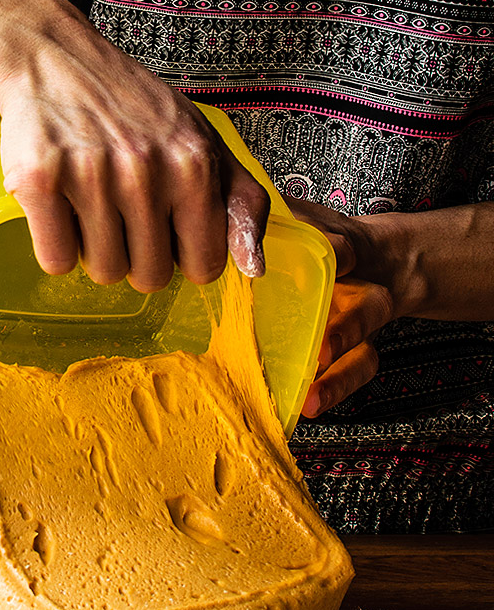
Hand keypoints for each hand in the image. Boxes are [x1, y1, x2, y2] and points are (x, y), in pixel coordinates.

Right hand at [0, 11, 269, 292]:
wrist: (54, 56)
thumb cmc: (130, 105)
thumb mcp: (203, 139)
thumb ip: (241, 201)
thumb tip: (255, 267)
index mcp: (195, 163)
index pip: (204, 266)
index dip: (182, 253)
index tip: (166, 225)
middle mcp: (146, 170)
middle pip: (150, 276)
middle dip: (136, 254)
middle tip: (121, 207)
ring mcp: (92, 175)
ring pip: (104, 271)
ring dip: (95, 249)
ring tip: (90, 202)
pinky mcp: (40, 180)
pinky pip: (57, 260)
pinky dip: (56, 245)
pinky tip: (61, 207)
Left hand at [284, 196, 395, 417]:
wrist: (378, 259)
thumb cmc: (323, 239)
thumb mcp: (304, 219)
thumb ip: (278, 216)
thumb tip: (231, 202)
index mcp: (345, 253)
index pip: (344, 250)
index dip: (337, 252)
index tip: (332, 258)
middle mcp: (360, 292)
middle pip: (368, 310)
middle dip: (348, 330)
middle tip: (324, 350)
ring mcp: (360, 328)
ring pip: (364, 355)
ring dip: (340, 378)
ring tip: (312, 398)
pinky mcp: (355, 353)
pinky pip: (353, 375)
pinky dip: (333, 392)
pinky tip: (308, 406)